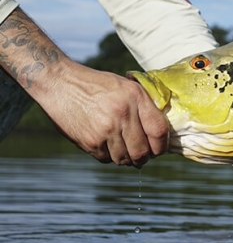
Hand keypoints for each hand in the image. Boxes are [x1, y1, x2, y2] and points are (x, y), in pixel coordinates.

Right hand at [0, 7, 167, 167]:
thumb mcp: (127, 86)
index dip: (162, 145)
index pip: (159, 131)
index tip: (160, 148)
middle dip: (145, 157)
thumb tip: (162, 131)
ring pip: (125, 159)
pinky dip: (109, 155)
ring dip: (127, 158)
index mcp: (135, 98)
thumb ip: (145, 105)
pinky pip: (106, 158)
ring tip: (124, 149)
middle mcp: (122, 115)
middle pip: (142, 152)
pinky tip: (105, 143)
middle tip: (143, 155)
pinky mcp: (89, 142)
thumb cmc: (98, 85)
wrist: (60, 83)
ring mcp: (105, 130)